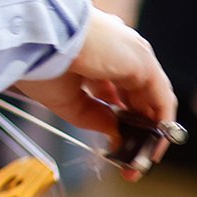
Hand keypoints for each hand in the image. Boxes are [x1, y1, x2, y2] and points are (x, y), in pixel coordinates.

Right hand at [13, 8, 177, 180]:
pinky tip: (152, 145)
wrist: (36, 37)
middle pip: (137, 95)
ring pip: (151, 97)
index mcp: (95, 51)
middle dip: (135, 128)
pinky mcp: (143, 62)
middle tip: (131, 158)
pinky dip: (161, 124)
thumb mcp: (67, 99)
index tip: (113, 143)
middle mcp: (117, 49)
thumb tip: (117, 135)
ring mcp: (132, 53)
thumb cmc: (38, 61)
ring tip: (142, 158)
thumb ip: (94, 117)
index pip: (115, 88)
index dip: (116, 117)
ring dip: (150, 129)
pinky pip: (161, 99)